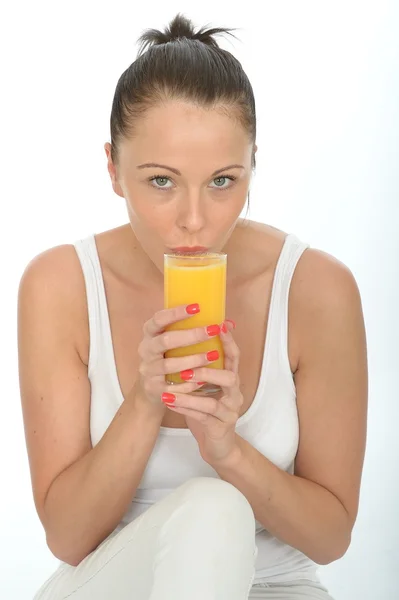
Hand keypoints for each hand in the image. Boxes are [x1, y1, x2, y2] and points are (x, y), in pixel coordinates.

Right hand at [131, 303, 221, 416]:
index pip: (158, 319)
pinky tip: (202, 381)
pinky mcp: (153, 388)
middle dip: (190, 335)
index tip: (197, 307)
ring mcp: (148, 370)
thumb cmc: (170, 358)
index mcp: (151, 334)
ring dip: (192, 360)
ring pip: (169, 365)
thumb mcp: (177, 343)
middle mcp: (146, 350)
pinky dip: (187, 384)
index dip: (175, 313)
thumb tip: (228, 324)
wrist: (152, 389)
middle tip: (212, 330)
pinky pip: (171, 387)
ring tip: (213, 355)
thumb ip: (197, 331)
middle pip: (165, 340)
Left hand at [161, 319, 242, 467]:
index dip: (227, 341)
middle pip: (230, 377)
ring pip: (214, 402)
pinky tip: (170, 402)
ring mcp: (229, 412)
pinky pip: (203, 418)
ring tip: (172, 389)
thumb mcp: (206, 386)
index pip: (233, 356)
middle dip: (208, 370)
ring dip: (191, 395)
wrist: (218, 444)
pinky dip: (185, 409)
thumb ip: (200, 366)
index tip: (217, 325)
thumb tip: (183, 338)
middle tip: (185, 369)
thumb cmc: (208, 409)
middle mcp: (234, 393)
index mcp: (231, 379)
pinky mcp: (220, 428)